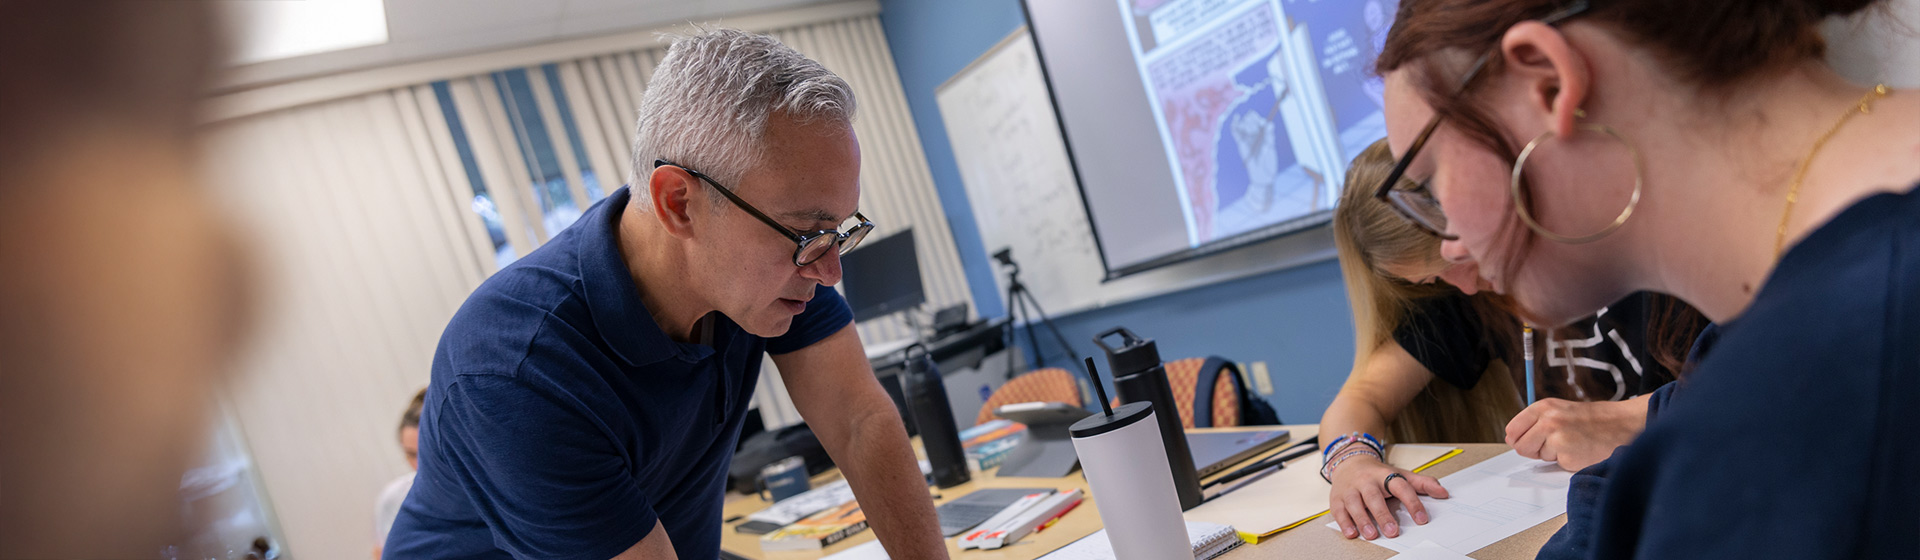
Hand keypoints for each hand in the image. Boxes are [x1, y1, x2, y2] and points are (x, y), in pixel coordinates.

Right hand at [1327, 455, 1448, 539]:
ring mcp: (1350, 489)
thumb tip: (1444, 493)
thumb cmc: (1377, 474)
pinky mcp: (1336, 498)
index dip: (1412, 503)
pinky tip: (1352, 533)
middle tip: (1392, 531)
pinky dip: (1344, 523)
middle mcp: (1366, 481)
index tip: (1422, 519)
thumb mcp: (1401, 474)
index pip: (1400, 486)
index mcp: (1385, 475)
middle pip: (1374, 496)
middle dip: (1383, 514)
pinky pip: (1339, 511)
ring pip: (1354, 504)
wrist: (1349, 462)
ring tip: (1372, 534)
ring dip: (1362, 520)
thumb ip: (1423, 484)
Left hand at [1504, 398, 1646, 470]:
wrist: (1622, 426)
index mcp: (1543, 406)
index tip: (1530, 441)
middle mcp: (1547, 419)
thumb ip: (1535, 423)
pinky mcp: (1567, 454)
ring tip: (1571, 444)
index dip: (1519, 439)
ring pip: (1537, 456)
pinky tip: (1580, 451)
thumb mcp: (1559, 411)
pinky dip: (1566, 462)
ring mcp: (1557, 437)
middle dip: (1534, 449)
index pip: (1512, 429)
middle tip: (1555, 443)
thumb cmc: (1592, 421)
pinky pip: (1556, 464)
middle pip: (1520, 446)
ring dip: (1552, 455)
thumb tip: (1512, 440)